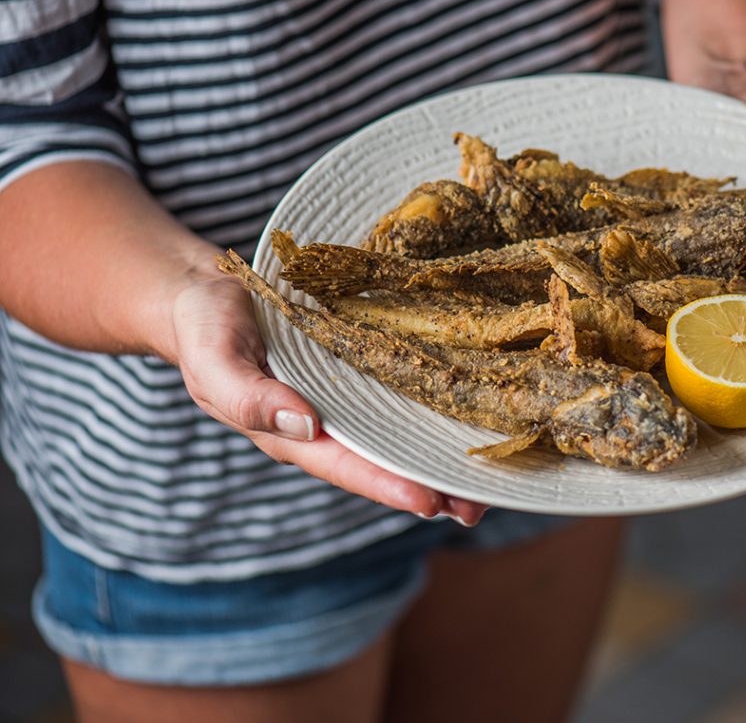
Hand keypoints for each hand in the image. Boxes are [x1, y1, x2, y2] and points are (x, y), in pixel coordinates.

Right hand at [168, 269, 488, 525]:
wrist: (206, 291)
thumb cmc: (206, 327)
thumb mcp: (216, 358)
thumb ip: (248, 396)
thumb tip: (303, 424)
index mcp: (291, 433)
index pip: (349, 467)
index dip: (390, 486)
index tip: (433, 503)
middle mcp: (327, 424)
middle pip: (386, 462)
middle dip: (431, 486)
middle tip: (480, 504)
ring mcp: (347, 401)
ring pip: (401, 435)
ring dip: (442, 456)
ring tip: (489, 479)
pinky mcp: (361, 371)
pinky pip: (401, 395)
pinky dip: (434, 409)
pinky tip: (470, 412)